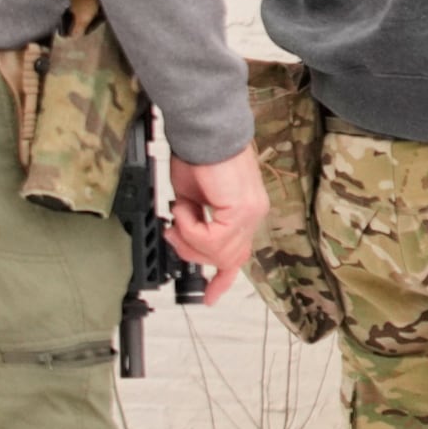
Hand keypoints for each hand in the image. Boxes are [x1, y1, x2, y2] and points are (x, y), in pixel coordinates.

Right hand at [168, 146, 267, 303]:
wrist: (201, 131)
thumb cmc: (196, 155)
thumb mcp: (193, 199)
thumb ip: (197, 223)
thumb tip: (184, 239)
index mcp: (245, 211)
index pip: (239, 254)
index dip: (223, 278)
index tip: (210, 296)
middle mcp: (253, 214)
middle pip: (226, 259)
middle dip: (192, 252)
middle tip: (174, 231)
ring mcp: (250, 212)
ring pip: (218, 253)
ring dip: (189, 238)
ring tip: (181, 212)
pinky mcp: (241, 209)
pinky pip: (212, 238)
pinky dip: (191, 227)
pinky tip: (186, 207)